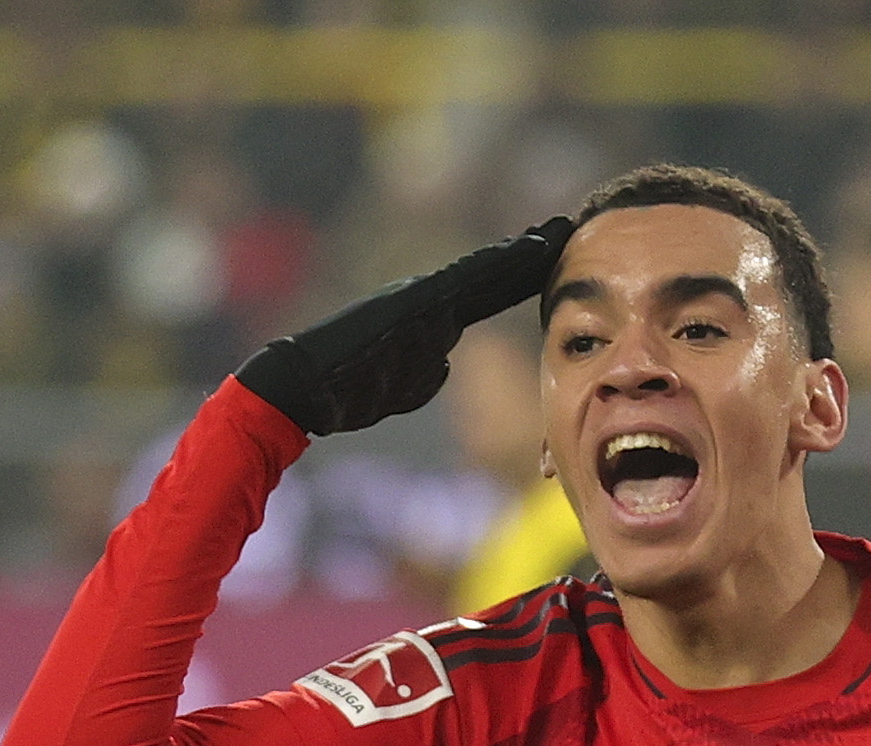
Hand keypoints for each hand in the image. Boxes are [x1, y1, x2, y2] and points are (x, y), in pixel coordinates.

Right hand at [235, 217, 575, 435]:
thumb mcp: (401, 388)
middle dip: (528, 255)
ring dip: (520, 252)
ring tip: (555, 232)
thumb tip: (445, 364)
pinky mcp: (414, 302)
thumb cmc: (346, 392)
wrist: (307, 384)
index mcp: (429, 321)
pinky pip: (465, 280)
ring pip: (482, 272)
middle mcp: (428, 301)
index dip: (519, 280)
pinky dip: (498, 265)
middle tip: (564, 228)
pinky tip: (526, 252)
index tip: (551, 264)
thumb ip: (425, 373)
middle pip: (490, 277)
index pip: (485, 298)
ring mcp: (422, 298)